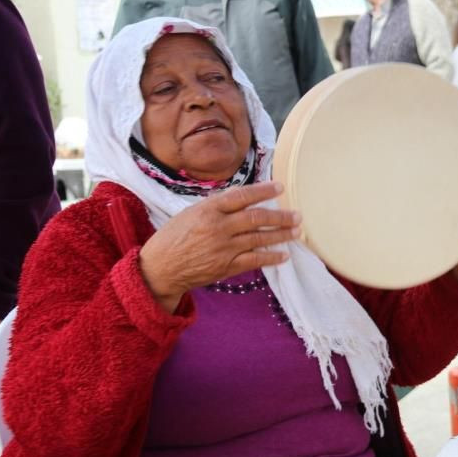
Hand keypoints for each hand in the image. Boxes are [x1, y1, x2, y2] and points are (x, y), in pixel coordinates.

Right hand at [139, 182, 300, 311]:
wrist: (159, 268)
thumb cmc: (173, 238)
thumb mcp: (190, 214)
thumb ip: (216, 208)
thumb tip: (243, 201)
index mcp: (208, 210)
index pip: (241, 196)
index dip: (263, 191)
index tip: (280, 187)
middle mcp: (218, 227)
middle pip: (256, 218)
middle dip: (280, 216)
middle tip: (297, 215)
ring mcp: (223, 248)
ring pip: (259, 239)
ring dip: (281, 235)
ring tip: (296, 231)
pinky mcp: (226, 267)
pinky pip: (254, 260)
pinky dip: (271, 257)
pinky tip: (284, 254)